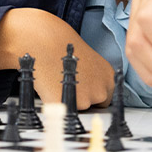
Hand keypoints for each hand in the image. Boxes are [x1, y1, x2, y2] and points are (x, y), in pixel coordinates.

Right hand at [0, 7, 114, 108]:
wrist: (43, 41)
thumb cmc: (62, 47)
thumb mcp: (88, 61)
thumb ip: (93, 78)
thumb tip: (90, 90)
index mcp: (108, 77)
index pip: (105, 98)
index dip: (91, 94)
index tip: (81, 89)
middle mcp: (100, 90)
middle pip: (93, 106)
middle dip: (81, 99)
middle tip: (67, 83)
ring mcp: (84, 100)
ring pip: (76, 110)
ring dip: (68, 101)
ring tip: (58, 82)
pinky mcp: (67, 106)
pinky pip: (61, 110)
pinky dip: (55, 103)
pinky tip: (51, 88)